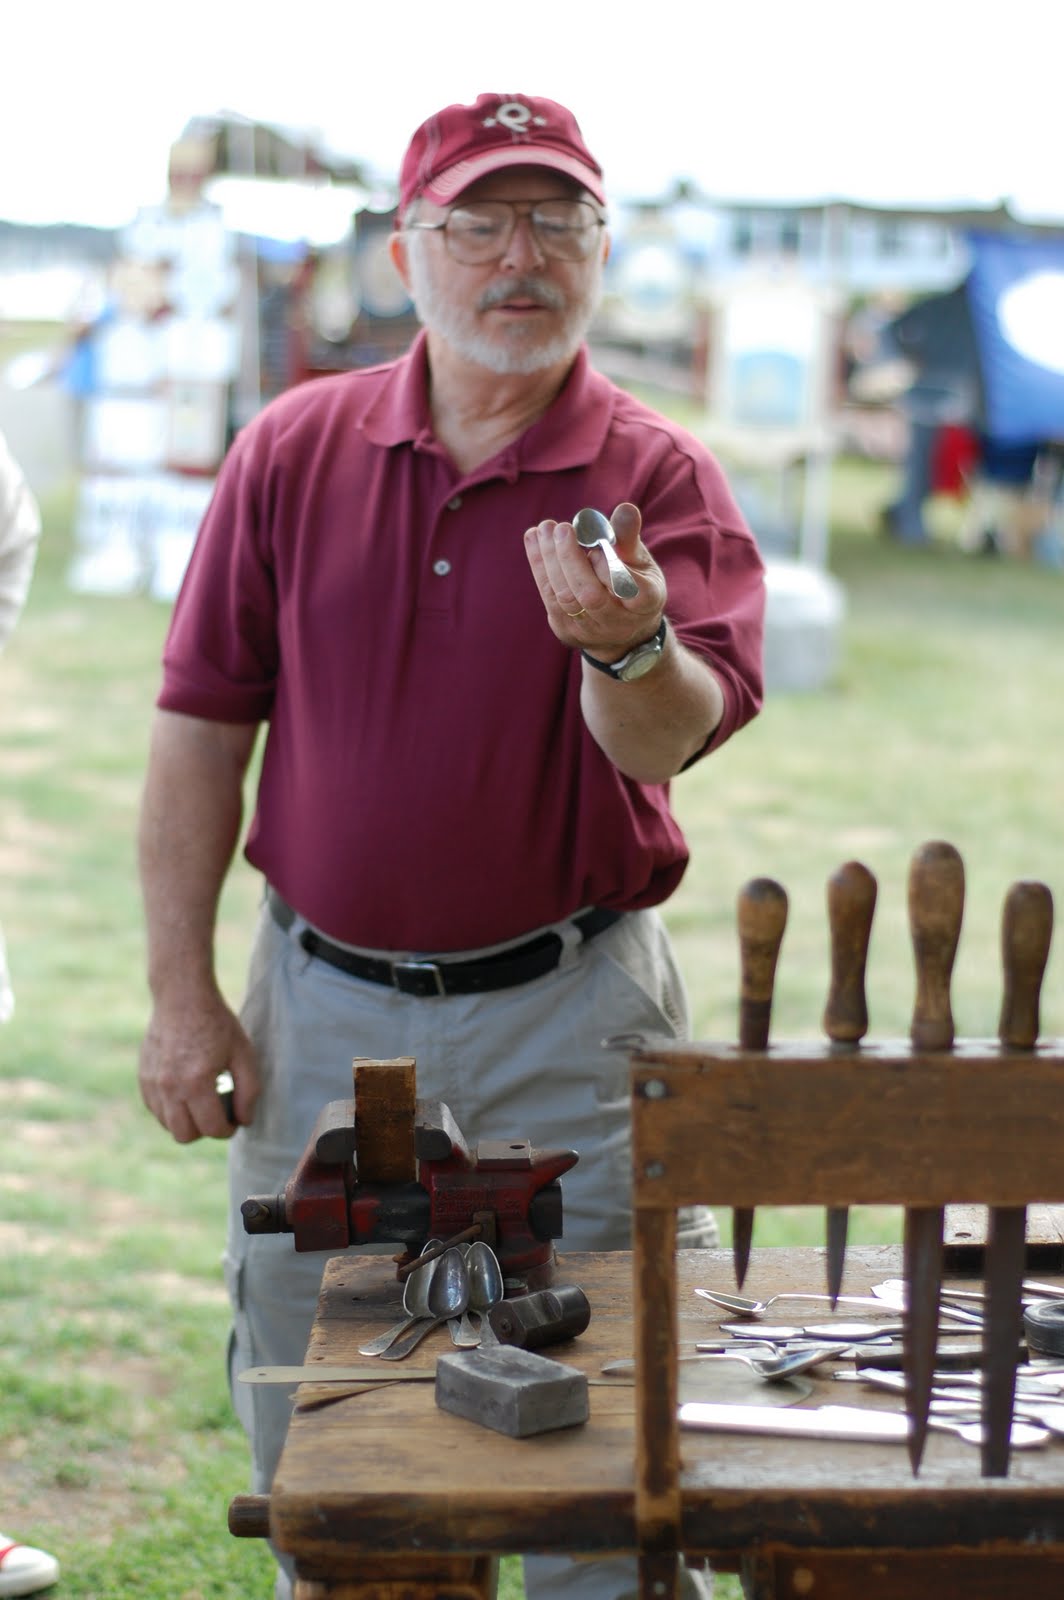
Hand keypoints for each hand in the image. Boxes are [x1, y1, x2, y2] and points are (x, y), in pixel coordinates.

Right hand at [139, 991, 259, 1143]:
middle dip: (205, 1131)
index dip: (228, 1129)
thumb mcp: (243, 1054)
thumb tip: (244, 1120)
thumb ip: (248, 1091)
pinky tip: (185, 1092)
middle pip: (185, 1135)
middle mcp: (169, 1087)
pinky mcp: (143, 1077)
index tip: (235, 1120)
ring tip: (202, 1102)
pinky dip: (170, 1109)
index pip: (212, 1128)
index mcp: (196, 1082)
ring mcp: (152, 1083)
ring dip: (186, 1121)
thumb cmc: (217, 1023)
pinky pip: (155, 1109)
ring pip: (167, 1125)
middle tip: (218, 1114)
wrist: (182, 997)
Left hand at [523, 502, 665, 659]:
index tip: (598, 548)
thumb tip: (625, 509)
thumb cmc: (634, 581)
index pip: (631, 591)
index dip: (612, 570)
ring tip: (545, 528)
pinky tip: (534, 537)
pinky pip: (548, 596)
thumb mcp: (640, 560)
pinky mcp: (566, 630)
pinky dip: (539, 565)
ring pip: (565, 597)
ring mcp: (590, 631)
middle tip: (563, 529)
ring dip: (550, 559)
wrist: (621, 628)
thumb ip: (629, 537)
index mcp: (645, 604)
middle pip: (591, 596)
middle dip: (572, 560)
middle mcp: (618, 623)